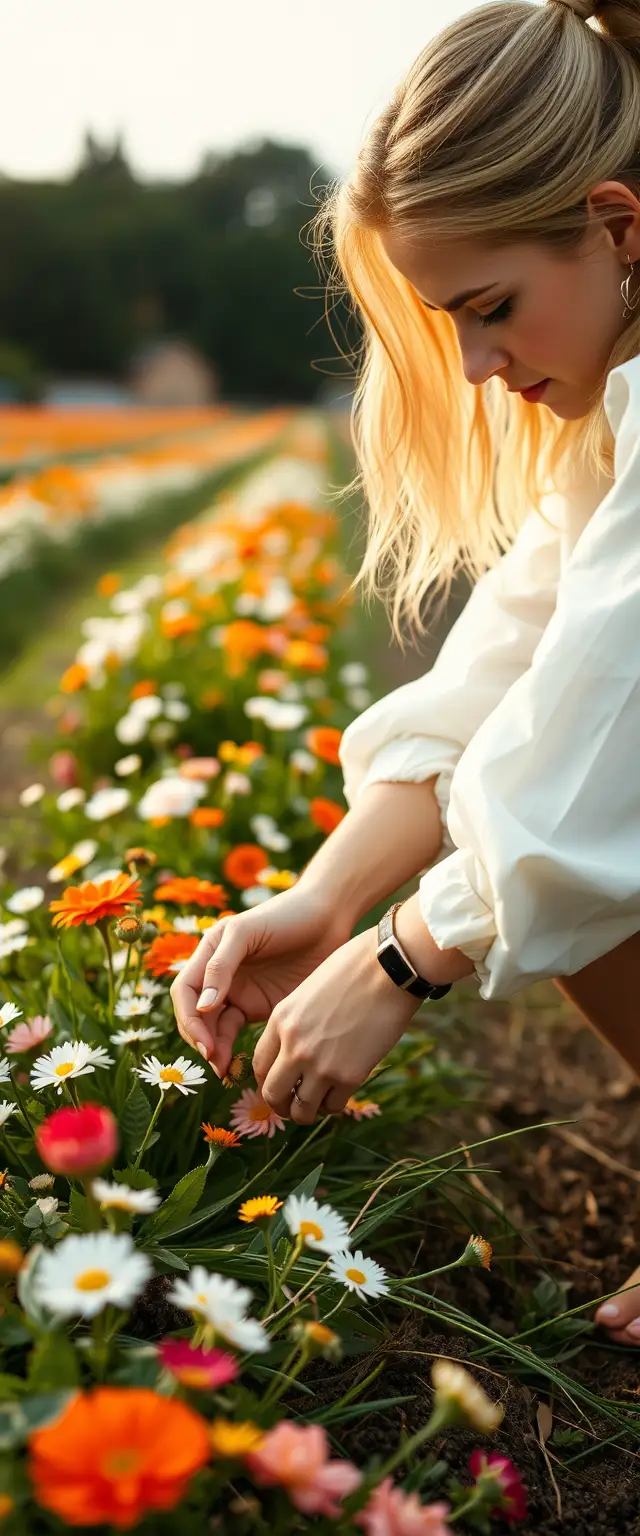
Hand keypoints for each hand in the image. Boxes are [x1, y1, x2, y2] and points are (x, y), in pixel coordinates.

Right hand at [169, 885, 351, 1078]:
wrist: (330, 916)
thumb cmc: (287, 915)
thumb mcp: (246, 932)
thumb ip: (220, 965)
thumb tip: (201, 1007)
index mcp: (210, 952)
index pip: (184, 991)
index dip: (189, 1018)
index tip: (205, 1040)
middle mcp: (220, 975)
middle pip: (195, 1014)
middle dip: (200, 1039)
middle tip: (215, 1061)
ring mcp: (240, 992)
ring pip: (215, 1028)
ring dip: (215, 1049)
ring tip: (225, 1070)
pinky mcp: (262, 1006)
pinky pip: (238, 1032)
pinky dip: (233, 1049)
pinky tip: (238, 1064)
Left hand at [252, 926, 420, 1124]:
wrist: (389, 967)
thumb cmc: (354, 969)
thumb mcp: (309, 990)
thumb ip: (296, 1022)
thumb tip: (295, 1050)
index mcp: (280, 1020)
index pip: (259, 1065)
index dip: (266, 1080)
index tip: (279, 1083)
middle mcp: (294, 1046)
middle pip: (272, 1094)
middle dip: (280, 1104)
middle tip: (292, 1104)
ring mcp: (320, 1064)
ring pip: (300, 1110)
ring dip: (306, 1112)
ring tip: (317, 1103)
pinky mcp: (349, 1076)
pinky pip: (332, 1107)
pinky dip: (333, 1106)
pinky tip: (340, 1093)